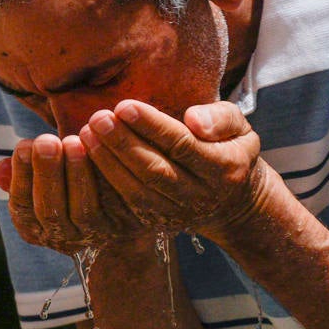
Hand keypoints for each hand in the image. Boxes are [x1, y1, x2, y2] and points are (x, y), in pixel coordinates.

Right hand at [0, 132, 153, 254]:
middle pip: (51, 212)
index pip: (23, 208)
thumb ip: (21, 176)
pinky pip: (117, 203)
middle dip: (47, 174)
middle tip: (48, 141)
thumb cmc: (68, 187)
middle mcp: (64, 239)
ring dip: (77, 174)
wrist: (118, 215)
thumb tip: (0, 168)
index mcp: (36, 228)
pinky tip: (105, 148)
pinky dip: (110, 176)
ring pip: (84, 210)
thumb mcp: (40, 183)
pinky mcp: (125, 226)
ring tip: (75, 140)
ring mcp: (95, 235)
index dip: (22, 177)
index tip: (23, 145)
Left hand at [78, 99, 273, 237]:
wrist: (233, 203)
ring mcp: (178, 214)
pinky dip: (106, 182)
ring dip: (108, 163)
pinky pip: (127, 204)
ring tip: (87, 134)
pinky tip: (88, 157)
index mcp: (224, 169)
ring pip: (137, 191)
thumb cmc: (230, 150)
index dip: (152, 127)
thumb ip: (221, 118)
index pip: (182, 145)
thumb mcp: (241, 129)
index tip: (124, 106)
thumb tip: (193, 120)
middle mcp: (200, 196)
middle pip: (155, 170)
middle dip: (122, 144)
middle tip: (97, 118)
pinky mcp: (159, 223)